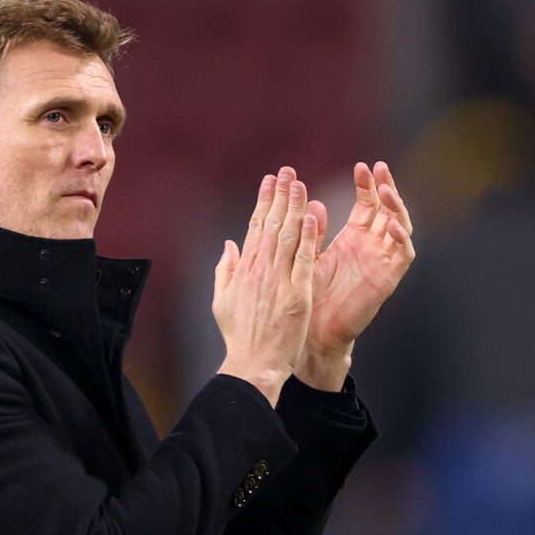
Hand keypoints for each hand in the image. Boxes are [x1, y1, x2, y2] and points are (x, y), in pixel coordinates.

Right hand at [213, 167, 318, 405]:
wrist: (253, 364)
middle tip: (287, 171)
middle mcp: (259, 270)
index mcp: (243, 270)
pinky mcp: (297, 294)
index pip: (254, 227)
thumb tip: (228, 245)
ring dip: (294, 207)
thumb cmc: (239, 336)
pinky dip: (308, 237)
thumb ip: (224, 270)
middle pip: (270, 224)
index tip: (269, 181)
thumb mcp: (221, 300)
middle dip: (279, 195)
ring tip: (299, 183)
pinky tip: (313, 216)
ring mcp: (278, 281)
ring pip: (287, 236)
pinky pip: (304, 260)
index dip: (263, 202)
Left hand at [296, 161, 415, 390]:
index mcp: (353, 239)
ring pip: (400, 226)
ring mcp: (382, 261)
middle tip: (379, 167)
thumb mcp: (309, 256)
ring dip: (396, 207)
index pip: (367, 205)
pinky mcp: (388, 278)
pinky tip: (392, 224)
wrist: (313, 332)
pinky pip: (403, 254)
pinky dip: (402, 238)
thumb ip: (313, 232)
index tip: (362, 166)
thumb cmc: (309, 297)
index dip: (367, 185)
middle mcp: (371, 247)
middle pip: (387, 210)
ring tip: (386, 190)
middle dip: (386, 187)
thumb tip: (312, 202)